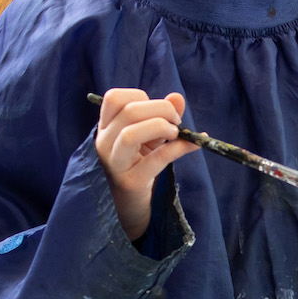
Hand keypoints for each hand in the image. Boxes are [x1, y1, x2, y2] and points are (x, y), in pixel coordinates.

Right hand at [94, 88, 195, 240]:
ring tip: (175, 134)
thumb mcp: (151, 134)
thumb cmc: (140, 162)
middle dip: (161, 110)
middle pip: (129, 112)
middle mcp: (103, 142)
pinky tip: (193, 145)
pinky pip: (156, 159)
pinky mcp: (130, 182)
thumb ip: (163, 113)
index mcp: (105, 126)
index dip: (141, 96)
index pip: (114, 98)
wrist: (132, 201)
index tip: (160, 109)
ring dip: (161, 126)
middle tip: (176, 122)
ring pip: (130, 134)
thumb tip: (177, 97)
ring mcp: (114, 163)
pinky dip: (179, 148)